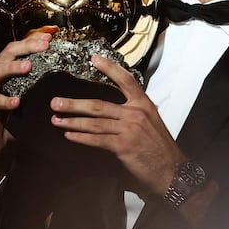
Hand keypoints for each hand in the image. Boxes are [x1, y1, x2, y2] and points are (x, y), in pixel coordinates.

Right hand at [0, 29, 53, 192]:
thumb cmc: (15, 115)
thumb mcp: (28, 93)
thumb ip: (37, 78)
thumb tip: (62, 64)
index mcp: (4, 68)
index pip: (16, 48)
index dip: (32, 40)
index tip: (49, 36)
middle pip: (7, 54)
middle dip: (26, 47)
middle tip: (43, 45)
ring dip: (13, 68)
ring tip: (28, 66)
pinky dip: (5, 100)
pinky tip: (17, 101)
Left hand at [50, 55, 186, 195]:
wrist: (171, 168)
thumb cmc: (160, 147)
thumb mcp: (151, 123)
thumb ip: (133, 115)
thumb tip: (111, 113)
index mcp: (144, 105)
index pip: (126, 80)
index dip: (110, 68)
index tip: (94, 59)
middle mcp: (136, 113)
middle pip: (99, 105)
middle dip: (74, 104)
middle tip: (56, 102)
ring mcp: (129, 129)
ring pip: (94, 122)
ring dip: (72, 121)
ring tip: (57, 120)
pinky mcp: (123, 145)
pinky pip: (97, 139)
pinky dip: (81, 137)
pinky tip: (70, 135)